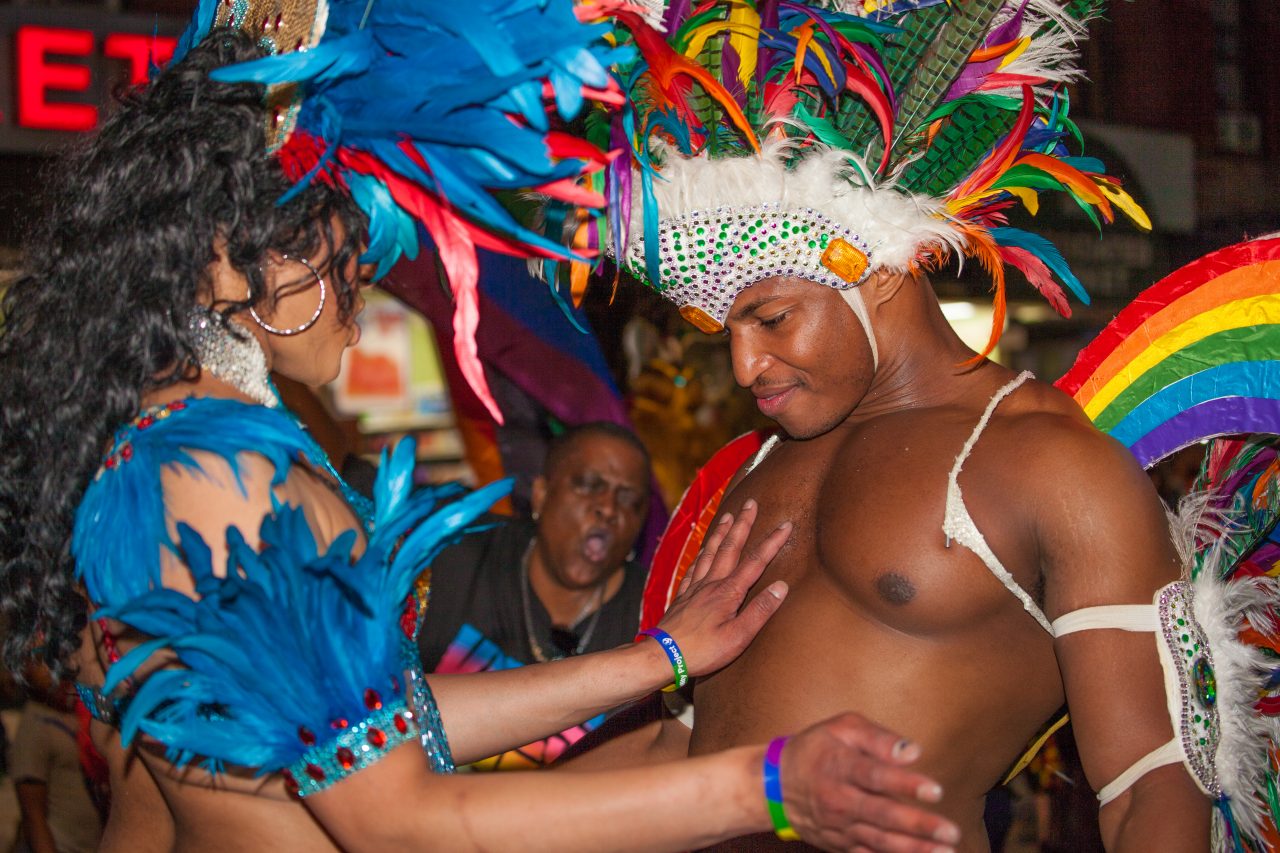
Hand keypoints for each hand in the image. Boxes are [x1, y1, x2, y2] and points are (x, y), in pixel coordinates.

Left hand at [655, 499, 791, 677]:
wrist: (663, 655)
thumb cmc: (703, 651)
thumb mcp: (739, 637)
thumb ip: (760, 611)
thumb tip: (782, 586)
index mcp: (728, 592)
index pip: (756, 561)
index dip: (772, 542)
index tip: (786, 524)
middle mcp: (711, 584)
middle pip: (730, 547)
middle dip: (743, 524)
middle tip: (751, 503)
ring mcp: (695, 588)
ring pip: (710, 552)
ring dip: (721, 532)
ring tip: (727, 516)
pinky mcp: (683, 596)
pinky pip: (694, 567)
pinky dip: (701, 553)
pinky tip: (702, 550)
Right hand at [781, 713, 959, 852]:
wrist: (775, 786)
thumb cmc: (816, 749)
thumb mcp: (841, 729)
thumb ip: (877, 738)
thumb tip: (912, 752)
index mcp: (840, 765)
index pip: (875, 776)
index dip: (905, 784)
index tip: (935, 791)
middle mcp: (839, 799)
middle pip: (881, 815)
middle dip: (918, 825)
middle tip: (950, 832)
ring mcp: (839, 826)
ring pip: (878, 841)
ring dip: (912, 849)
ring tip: (944, 852)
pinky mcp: (839, 845)